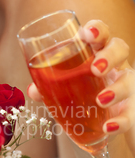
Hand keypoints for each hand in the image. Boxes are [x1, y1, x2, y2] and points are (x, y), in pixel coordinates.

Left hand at [27, 20, 134, 137]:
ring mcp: (127, 87)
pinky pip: (131, 113)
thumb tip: (33, 90)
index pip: (101, 34)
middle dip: (110, 55)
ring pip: (130, 80)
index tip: (86, 35)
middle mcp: (115, 67)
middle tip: (96, 68)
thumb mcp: (65, 92)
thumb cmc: (83, 99)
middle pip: (120, 48)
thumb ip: (48, 88)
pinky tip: (108, 127)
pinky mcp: (132, 110)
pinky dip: (121, 120)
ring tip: (100, 100)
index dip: (97, 30)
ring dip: (117, 89)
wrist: (103, 126)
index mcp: (96, 56)